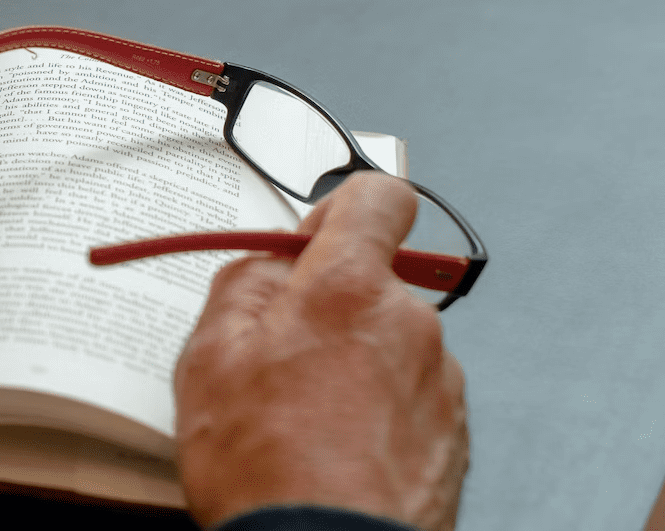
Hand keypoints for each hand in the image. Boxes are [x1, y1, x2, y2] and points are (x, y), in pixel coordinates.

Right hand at [174, 172, 467, 530]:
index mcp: (350, 287)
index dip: (344, 209)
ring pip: (390, 343)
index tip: (313, 243)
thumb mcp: (209, 356)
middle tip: (278, 357)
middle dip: (329, 307)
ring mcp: (439, 382)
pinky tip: (336, 450)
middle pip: (373, 281)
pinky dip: (378, 412)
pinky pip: (411, 397)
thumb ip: (243, 283)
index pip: (381, 197)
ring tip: (303, 420)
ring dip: (355, 363)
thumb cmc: (265, 467)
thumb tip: (270, 261)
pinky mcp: (454, 436)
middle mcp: (410, 324)